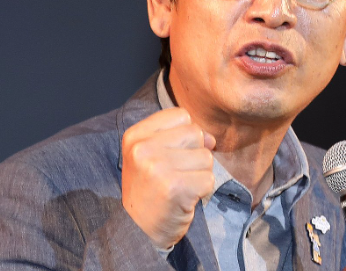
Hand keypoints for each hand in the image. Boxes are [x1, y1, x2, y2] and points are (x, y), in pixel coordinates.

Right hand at [121, 108, 215, 248]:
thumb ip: (181, 136)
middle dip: (194, 155)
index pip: (181, 115)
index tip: (171, 155)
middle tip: (176, 175)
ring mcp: (157, 168)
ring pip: (206, 156)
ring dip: (199, 173)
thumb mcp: (154, 154)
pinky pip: (209, 178)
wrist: (138, 230)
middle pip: (196, 133)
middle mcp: (143, 149)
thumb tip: (211, 139)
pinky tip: (185, 198)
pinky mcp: (175, 188)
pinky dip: (203, 190)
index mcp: (135, 135)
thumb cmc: (151, 188)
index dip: (185, 135)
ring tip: (180, 186)